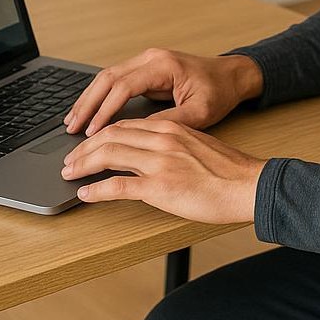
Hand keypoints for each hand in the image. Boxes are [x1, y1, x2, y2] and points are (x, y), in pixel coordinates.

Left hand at [61, 118, 266, 224]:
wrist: (250, 186)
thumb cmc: (230, 172)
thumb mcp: (198, 147)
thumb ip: (174, 145)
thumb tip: (152, 155)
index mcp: (171, 129)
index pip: (124, 126)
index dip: (100, 134)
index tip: (87, 143)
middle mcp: (162, 141)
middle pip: (110, 136)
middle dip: (84, 148)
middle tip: (69, 159)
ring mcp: (160, 163)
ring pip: (108, 155)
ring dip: (82, 164)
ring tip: (70, 173)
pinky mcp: (160, 188)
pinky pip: (118, 186)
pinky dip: (96, 189)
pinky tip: (86, 194)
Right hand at [64, 48, 261, 135]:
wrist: (232, 75)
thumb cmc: (219, 91)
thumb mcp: (199, 112)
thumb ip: (169, 122)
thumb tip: (138, 135)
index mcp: (162, 65)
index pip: (123, 86)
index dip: (105, 110)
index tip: (92, 131)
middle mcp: (150, 58)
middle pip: (107, 78)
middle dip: (87, 103)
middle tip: (71, 127)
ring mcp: (145, 61)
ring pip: (107, 77)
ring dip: (89, 99)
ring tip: (72, 122)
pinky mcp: (144, 69)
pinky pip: (115, 81)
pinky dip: (99, 96)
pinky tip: (89, 112)